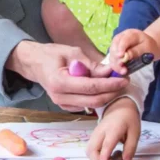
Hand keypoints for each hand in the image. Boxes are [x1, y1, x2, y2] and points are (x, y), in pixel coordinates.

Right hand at [6, 41, 127, 110]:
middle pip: (94, 101)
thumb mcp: (72, 52)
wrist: (34, 63)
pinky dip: (97, 97)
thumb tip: (111, 72)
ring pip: (91, 105)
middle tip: (124, 81)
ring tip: (116, 82)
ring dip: (106, 95)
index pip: (91, 87)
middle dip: (112, 92)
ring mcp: (62, 104)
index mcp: (60, 82)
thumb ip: (91, 65)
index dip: (110, 84)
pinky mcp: (65, 107)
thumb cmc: (52, 54)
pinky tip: (103, 87)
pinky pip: (86, 105)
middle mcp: (60, 97)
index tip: (124, 79)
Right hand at [87, 98, 140, 159]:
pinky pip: (90, 148)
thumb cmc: (129, 119)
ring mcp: (95, 133)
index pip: (106, 144)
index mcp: (113, 129)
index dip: (104, 157)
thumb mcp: (135, 132)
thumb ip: (130, 148)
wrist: (120, 106)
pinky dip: (95, 156)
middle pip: (92, 149)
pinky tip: (106, 155)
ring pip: (88, 150)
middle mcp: (101, 131)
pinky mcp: (93, 135)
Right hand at [108, 29, 157, 74]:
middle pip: (114, 46)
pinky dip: (115, 65)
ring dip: (115, 63)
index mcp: (131, 34)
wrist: (149, 46)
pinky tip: (120, 71)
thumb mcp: (147, 48)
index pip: (124, 40)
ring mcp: (117, 43)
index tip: (120, 57)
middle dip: (116, 58)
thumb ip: (137, 51)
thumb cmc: (149, 46)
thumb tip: (126, 56)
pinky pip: (112, 58)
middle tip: (123, 69)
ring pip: (111, 53)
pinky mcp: (116, 50)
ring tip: (123, 71)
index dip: (121, 48)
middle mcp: (121, 37)